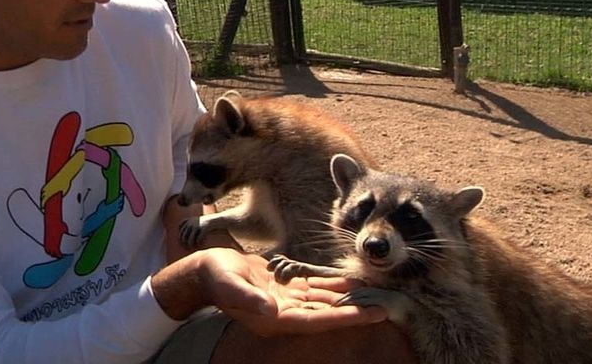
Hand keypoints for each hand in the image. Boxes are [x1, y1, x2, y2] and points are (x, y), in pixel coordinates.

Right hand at [198, 248, 387, 335]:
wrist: (204, 270)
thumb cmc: (215, 276)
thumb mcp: (228, 284)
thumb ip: (247, 298)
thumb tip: (269, 309)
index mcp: (274, 319)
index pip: (318, 321)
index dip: (346, 318)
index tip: (372, 314)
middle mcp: (285, 314)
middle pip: (328, 314)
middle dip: (356, 310)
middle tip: (387, 305)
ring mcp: (286, 303)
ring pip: (325, 302)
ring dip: (348, 299)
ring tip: (376, 294)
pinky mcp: (286, 289)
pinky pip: (316, 290)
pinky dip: (334, 287)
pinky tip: (351, 282)